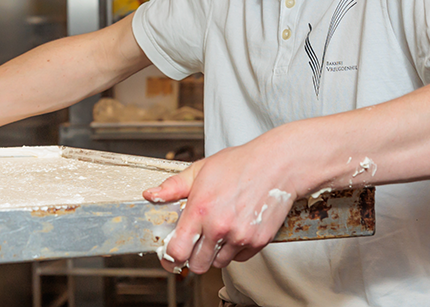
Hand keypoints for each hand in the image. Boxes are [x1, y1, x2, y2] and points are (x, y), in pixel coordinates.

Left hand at [142, 140, 297, 273]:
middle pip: (197, 265)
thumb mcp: (200, 170)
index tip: (170, 255)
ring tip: (218, 232)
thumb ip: (172, 186)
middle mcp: (219, 227)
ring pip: (218, 263)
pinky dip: (235, 250)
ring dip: (215, 253)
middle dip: (193, 257)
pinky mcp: (257, 242)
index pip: (177, 251)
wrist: (278, 165)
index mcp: (200, 210)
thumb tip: (151, 195)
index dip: (170, 257)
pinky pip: (240, 258)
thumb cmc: (240, 165)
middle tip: (195, 245)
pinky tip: (235, 231)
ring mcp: (239, 236)